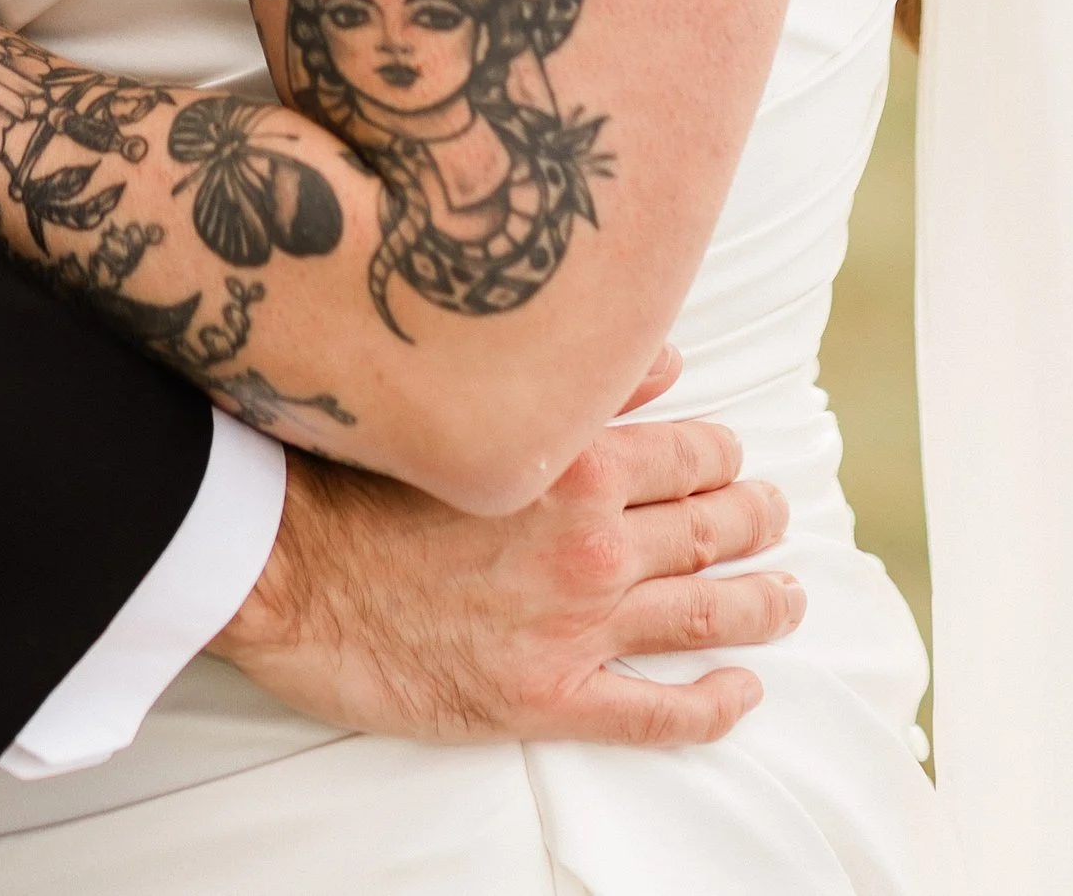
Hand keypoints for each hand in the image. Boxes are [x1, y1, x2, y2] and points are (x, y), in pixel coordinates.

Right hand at [208, 353, 799, 748]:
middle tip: (773, 518)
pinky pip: (657, 711)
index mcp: (577, 461)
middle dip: (753, 523)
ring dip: (759, 605)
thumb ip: (578, 380)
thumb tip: (669, 362)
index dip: (723, 458)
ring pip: (703, 615)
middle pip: (710, 532)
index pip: (691, 456)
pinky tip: (741, 692)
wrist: (283, 565)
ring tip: (788, 596)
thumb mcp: (467, 401)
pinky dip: (713, 704)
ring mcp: (575, 626)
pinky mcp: (547, 696)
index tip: (732, 459)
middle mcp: (592, 543)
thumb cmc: (358, 470)